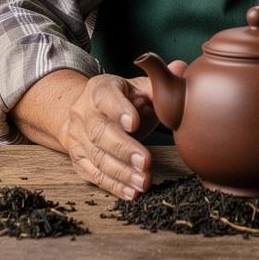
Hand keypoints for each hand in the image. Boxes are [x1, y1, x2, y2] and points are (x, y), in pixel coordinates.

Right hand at [61, 61, 186, 199]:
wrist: (85, 113)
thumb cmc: (120, 101)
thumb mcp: (136, 87)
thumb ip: (157, 82)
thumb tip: (181, 68)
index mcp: (99, 89)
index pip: (106, 97)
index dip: (119, 110)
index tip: (135, 122)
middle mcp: (84, 112)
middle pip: (100, 131)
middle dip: (124, 149)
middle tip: (146, 162)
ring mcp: (77, 137)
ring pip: (96, 156)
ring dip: (121, 172)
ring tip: (143, 182)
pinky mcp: (78, 159)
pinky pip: (93, 174)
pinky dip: (112, 185)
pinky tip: (130, 192)